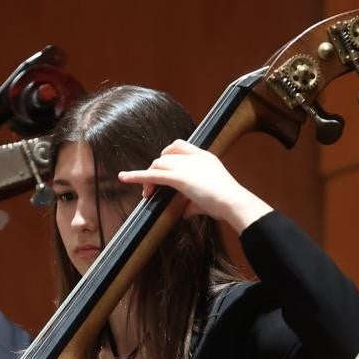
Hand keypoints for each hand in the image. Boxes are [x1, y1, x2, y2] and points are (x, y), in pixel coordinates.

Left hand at [117, 140, 272, 233]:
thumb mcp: (208, 201)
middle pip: (165, 155)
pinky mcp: (179, 177)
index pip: (179, 146)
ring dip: (148, 177)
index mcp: (204, 157)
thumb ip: (194, 204)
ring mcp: (186, 166)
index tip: (162, 165)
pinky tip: (125, 178)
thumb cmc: (226, 203)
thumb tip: (185, 212)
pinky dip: (137, 176)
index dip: (167, 154)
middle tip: (152, 186)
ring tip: (147, 192)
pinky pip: (152, 174)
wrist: (233, 202)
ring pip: (158, 165)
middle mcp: (194, 157)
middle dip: (155, 168)